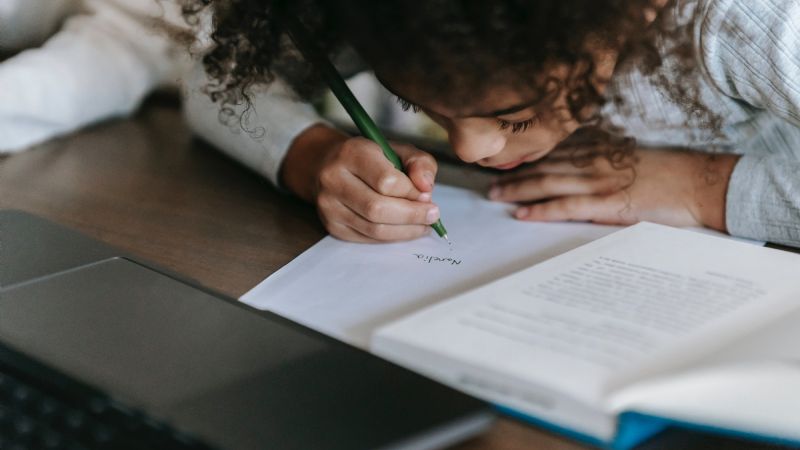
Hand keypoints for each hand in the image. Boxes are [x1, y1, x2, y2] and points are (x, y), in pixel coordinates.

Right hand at [281, 124, 439, 241]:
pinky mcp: (331, 224)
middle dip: (411, 216)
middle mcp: (334, 178)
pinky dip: (391, 237)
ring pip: (373, 228)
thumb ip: (419, 164)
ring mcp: (329, 204)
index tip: (428, 197)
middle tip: (432, 216)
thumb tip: (426, 189)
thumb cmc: (371, 158)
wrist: (330, 165)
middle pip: (377, 208)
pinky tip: (404, 230)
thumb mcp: (399, 150)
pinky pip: (367, 238)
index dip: (412, 193)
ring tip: (423, 226)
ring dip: (405, 231)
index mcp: (352, 153)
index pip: (386, 181)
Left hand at [488, 145, 739, 230]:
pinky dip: (541, 210)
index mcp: (600, 148)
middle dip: (513, 175)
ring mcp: (599, 182)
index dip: (526, 159)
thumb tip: (581, 166)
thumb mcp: (632, 156)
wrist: (700, 182)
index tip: (504, 163)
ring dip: (518, 191)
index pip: (553, 152)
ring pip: (547, 184)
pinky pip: (566, 207)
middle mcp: (594, 161)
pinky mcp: (607, 204)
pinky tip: (522, 215)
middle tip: (489, 183)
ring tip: (496, 197)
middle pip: (543, 166)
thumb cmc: (670, 172)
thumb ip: (605, 158)